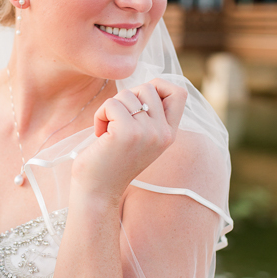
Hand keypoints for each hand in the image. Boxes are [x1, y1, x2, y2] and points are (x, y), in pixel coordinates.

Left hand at [73, 79, 186, 203]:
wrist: (98, 192)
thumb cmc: (111, 162)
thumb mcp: (139, 138)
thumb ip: (148, 116)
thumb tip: (146, 86)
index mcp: (170, 134)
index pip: (179, 93)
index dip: (158, 86)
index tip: (137, 102)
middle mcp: (164, 133)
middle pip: (148, 88)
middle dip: (126, 98)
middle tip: (116, 121)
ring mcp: (147, 133)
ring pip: (127, 94)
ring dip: (109, 109)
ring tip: (107, 132)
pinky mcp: (127, 133)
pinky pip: (110, 104)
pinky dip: (99, 115)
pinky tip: (100, 135)